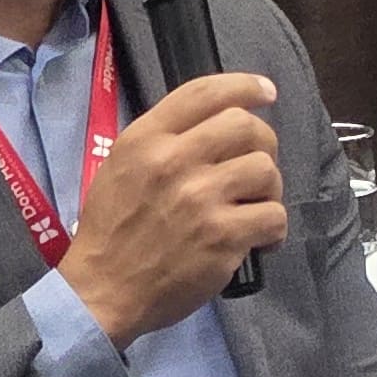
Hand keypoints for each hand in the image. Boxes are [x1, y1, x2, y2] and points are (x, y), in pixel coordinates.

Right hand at [62, 73, 289, 344]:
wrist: (103, 289)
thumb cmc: (113, 230)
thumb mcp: (122, 167)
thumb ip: (163, 140)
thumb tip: (215, 124)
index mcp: (146, 139)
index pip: (203, 93)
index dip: (244, 86)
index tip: (265, 92)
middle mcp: (173, 161)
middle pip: (246, 126)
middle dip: (264, 144)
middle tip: (257, 170)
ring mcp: (200, 199)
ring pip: (265, 170)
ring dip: (270, 190)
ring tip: (254, 208)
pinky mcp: (222, 236)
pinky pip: (273, 216)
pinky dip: (273, 228)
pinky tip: (259, 239)